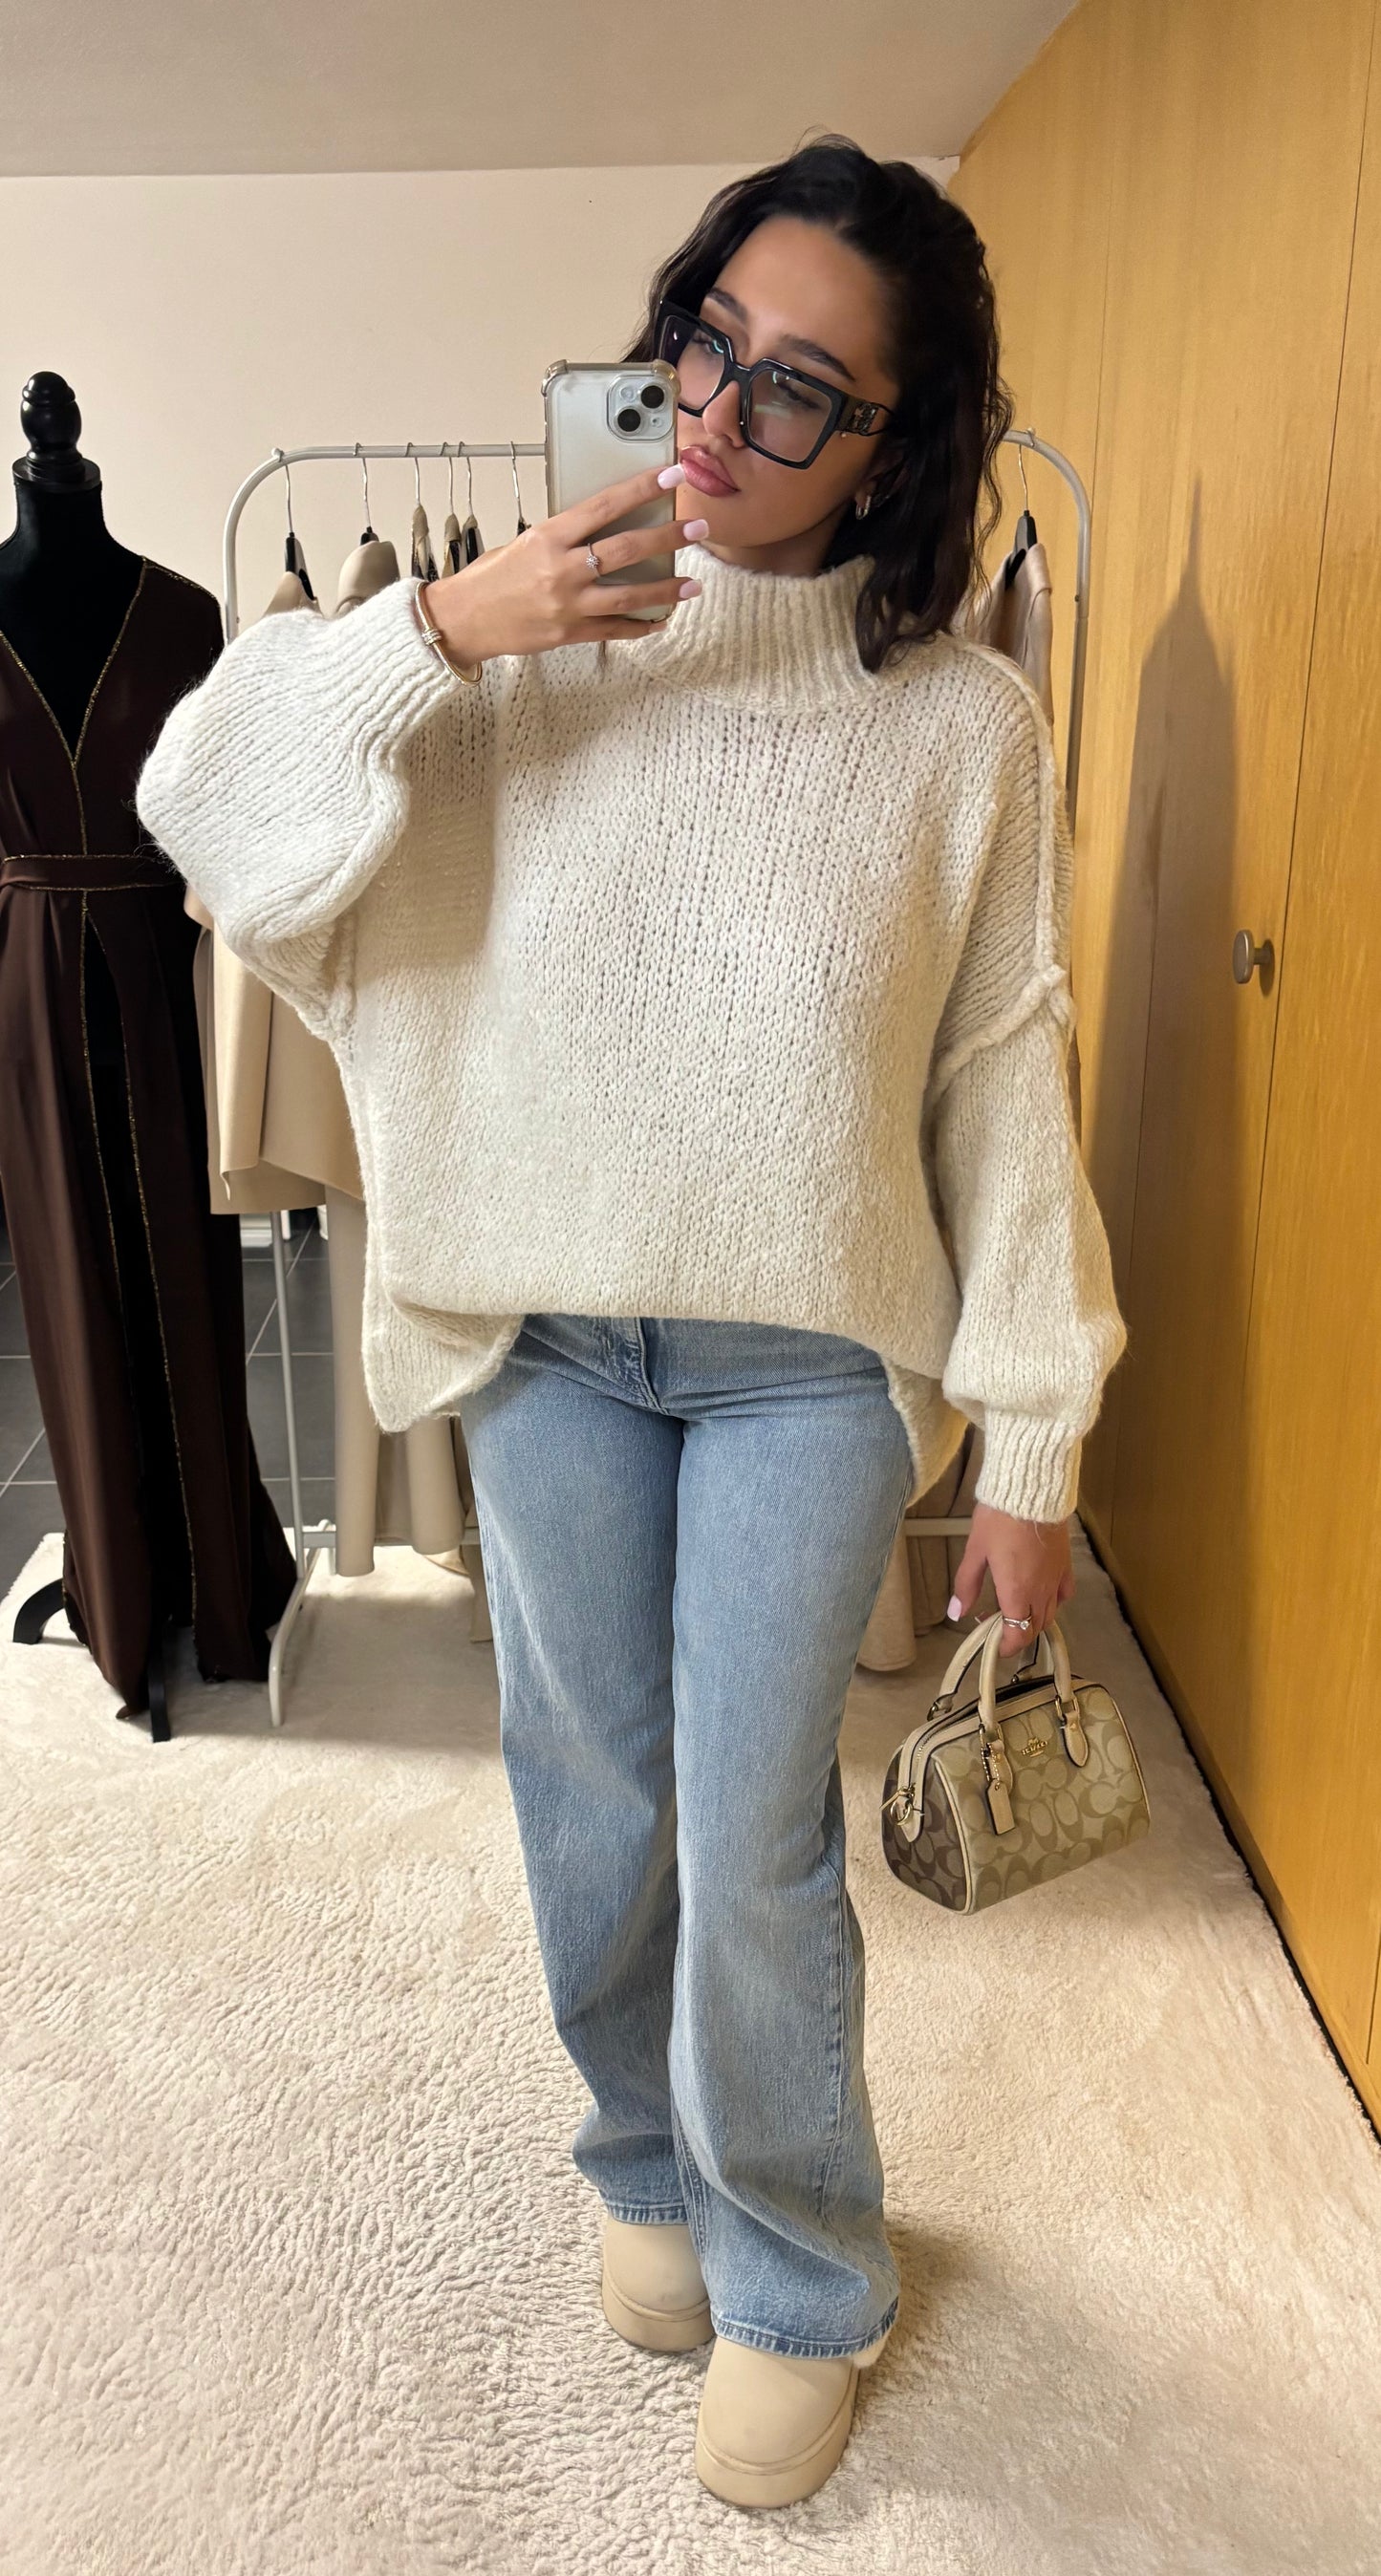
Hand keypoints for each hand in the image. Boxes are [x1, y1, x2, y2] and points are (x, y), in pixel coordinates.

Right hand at [419, 462, 707, 664]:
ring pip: (630, 594)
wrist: (463, 620)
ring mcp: (569, 604)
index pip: (605, 505)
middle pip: (627, 548)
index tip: (671, 474)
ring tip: (694, 582)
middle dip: (668, 537)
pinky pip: (616, 629)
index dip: (642, 488)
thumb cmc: (491, 577)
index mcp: (549, 536)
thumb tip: (602, 526)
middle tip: (698, 528)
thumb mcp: (525, 542)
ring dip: (667, 588)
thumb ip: (564, 536)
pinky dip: (642, 626)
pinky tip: (662, 620)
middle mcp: (562, 568)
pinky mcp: (570, 633)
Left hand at [946, 1501, 1074, 1655]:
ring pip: (1051, 1614)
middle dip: (1017, 1634)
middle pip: (1034, 1628)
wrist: (1031, 1491)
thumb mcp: (975, 1552)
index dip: (1007, 1647)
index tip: (995, 1645)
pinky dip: (1054, 1602)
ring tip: (1015, 1611)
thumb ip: (967, 1585)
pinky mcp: (1066, 1566)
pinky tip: (1042, 1594)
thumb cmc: (999, 1519)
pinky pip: (1064, 1594)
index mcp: (1017, 1594)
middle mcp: (1040, 1593)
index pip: (1018, 1635)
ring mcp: (1056, 1580)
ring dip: (1034, 1621)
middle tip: (997, 1625)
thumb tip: (956, 1613)